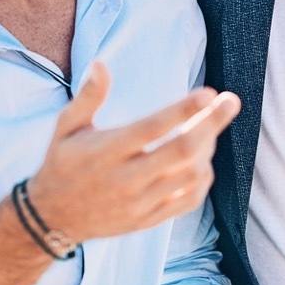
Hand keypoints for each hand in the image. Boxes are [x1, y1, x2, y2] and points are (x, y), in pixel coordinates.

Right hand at [26, 62, 240, 242]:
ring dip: (207, 149)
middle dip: (212, 124)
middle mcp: (125, 178)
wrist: (52, 218)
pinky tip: (202, 160)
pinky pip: (188, 200)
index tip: (208, 93)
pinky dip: (202, 178)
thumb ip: (87, 97)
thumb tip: (102, 64)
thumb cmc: (63, 162)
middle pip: (181, 151)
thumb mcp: (66, 127)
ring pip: (190, 175)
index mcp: (106, 151)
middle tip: (232, 101)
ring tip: (209, 129)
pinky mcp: (148, 220)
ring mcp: (139, 202)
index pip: (152, 128)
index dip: (183, 110)